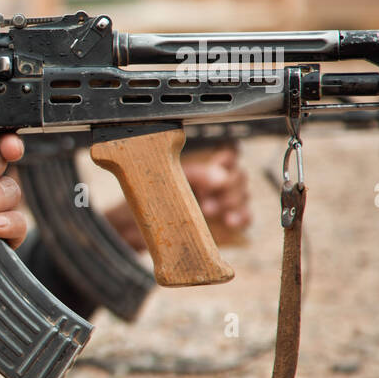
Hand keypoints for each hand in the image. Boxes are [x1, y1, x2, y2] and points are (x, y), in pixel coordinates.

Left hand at [107, 144, 251, 250]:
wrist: (133, 226)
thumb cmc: (147, 196)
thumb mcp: (165, 180)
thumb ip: (193, 174)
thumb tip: (220, 175)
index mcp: (202, 163)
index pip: (229, 151)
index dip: (229, 156)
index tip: (219, 162)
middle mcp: (216, 180)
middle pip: (239, 174)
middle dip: (228, 185)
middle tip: (208, 195)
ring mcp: (223, 200)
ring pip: (244, 195)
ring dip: (232, 201)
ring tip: (209, 210)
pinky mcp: (225, 221)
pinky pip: (245, 216)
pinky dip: (241, 217)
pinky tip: (229, 221)